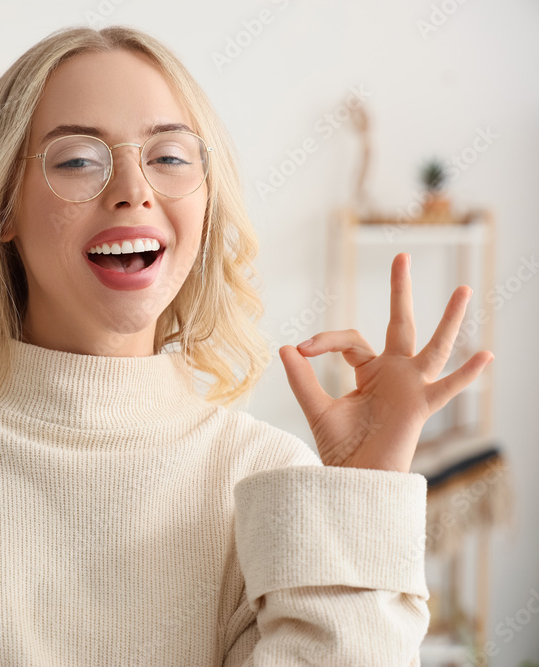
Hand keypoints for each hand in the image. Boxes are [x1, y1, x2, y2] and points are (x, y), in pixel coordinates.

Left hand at [278, 252, 493, 472]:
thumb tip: (285, 346)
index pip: (350, 341)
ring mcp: (411, 386)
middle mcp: (394, 373)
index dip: (325, 341)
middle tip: (401, 256)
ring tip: (463, 289)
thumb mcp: (316, 408)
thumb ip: (302, 378)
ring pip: (433, 346)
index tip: (302, 349)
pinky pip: (447, 389)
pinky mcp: (420, 406)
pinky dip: (466, 375)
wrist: (353, 478)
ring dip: (448, 319)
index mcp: (369, 372)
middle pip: (400, 324)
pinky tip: (486, 355)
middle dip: (400, 292)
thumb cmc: (340, 447)